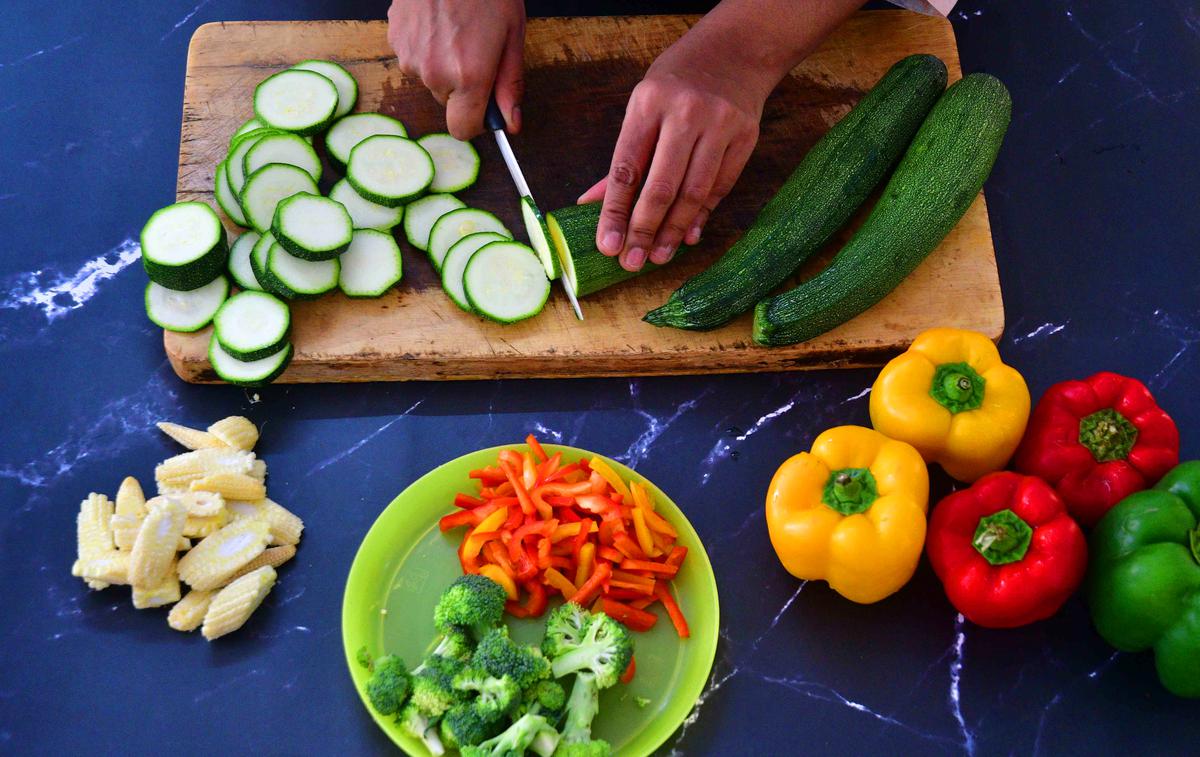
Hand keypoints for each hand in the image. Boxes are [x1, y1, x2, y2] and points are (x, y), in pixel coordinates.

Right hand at [388, 0, 525, 138]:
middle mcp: (434, 72)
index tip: (485, 105)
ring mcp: (410, 55)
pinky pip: (415, 57)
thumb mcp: (512, 36)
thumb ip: (509, 85)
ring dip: (443, 63)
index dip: (477, 120)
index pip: (463, 129)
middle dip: (463, 85)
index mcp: (468, 76)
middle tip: (476, 48)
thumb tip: (510, 124)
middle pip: (448, 102)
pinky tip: (439, 20)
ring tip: (457, 27)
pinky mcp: (394, 38)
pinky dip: (427, 46)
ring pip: (431, 78)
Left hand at [578, 28, 767, 270]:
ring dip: (674, 231)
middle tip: (632, 261)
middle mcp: (684, 112)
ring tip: (658, 256)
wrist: (736, 51)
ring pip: (693, 193)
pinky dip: (702, 215)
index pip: (626, 168)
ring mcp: (719, 124)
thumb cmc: (677, 83)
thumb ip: (623, 159)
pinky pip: (720, 187)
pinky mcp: (745, 137)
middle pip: (661, 186)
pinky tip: (688, 235)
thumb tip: (591, 204)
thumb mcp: (643, 107)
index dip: (615, 212)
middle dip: (643, 230)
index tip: (607, 244)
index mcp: (648, 103)